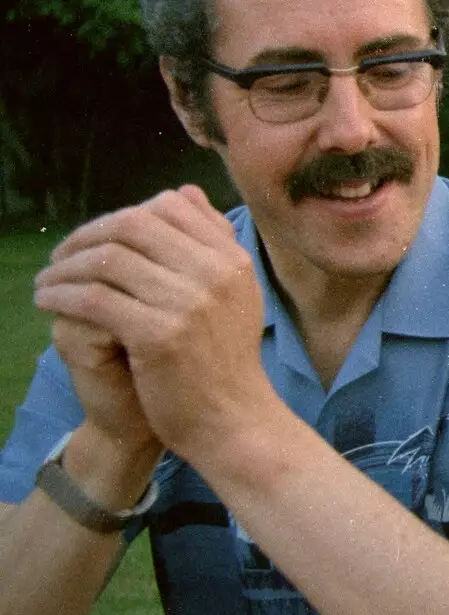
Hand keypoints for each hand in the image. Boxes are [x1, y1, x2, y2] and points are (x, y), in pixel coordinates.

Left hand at [34, 186, 272, 461]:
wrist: (232, 420)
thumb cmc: (225, 361)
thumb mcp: (234, 293)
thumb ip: (211, 243)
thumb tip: (183, 193)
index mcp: (232, 260)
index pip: (171, 207)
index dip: (124, 214)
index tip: (99, 238)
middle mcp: (215, 273)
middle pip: (134, 225)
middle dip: (87, 234)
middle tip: (61, 256)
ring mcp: (189, 303)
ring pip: (108, 259)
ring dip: (65, 266)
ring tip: (48, 281)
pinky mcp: (159, 335)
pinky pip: (94, 298)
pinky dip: (62, 295)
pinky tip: (48, 302)